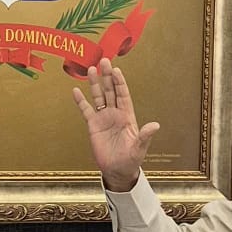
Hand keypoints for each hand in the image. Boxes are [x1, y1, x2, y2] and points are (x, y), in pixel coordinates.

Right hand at [71, 59, 160, 191]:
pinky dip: (81, 101)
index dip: (120, 82)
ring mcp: (103, 118)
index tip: (116, 70)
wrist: (117, 170)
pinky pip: (86, 110)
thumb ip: (145, 136)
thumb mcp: (139, 148)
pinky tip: (76, 91)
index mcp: (127, 116)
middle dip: (107, 76)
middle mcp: (115, 113)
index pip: (123, 94)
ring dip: (95, 84)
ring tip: (91, 69)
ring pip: (99, 97)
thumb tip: (155, 125)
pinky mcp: (93, 125)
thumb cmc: (130, 159)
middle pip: (111, 90)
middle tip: (104, 61)